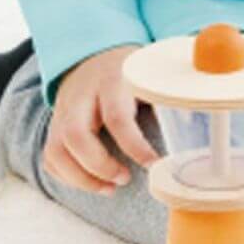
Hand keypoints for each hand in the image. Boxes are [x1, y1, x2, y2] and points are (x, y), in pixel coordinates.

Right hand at [43, 45, 158, 194]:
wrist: (93, 56)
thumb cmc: (128, 72)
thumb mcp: (147, 75)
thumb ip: (164, 97)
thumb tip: (192, 123)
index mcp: (111, 80)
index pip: (116, 117)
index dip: (134, 146)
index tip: (154, 164)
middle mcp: (81, 97)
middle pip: (76, 136)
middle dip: (100, 166)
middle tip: (125, 178)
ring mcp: (62, 112)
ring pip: (57, 151)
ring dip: (82, 179)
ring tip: (110, 188)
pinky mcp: (54, 126)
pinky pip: (50, 158)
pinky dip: (68, 177)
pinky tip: (93, 182)